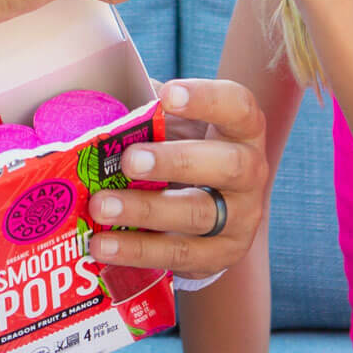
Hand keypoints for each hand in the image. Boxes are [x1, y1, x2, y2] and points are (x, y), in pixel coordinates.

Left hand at [85, 78, 266, 277]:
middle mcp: (251, 172)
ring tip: (101, 206)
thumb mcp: (179, 124)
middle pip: (227, 165)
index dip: (205, 99)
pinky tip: (103, 244)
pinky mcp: (221, 256)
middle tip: (129, 160)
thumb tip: (108, 102)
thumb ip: (151, 110)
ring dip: (145, 210)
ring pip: (198, 214)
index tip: (167, 96)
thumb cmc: (189, 148)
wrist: (220, 207)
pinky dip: (137, 250)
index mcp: (243, 128)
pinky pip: (179, 255)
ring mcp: (241, 218)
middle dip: (175, 162)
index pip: (236, 106)